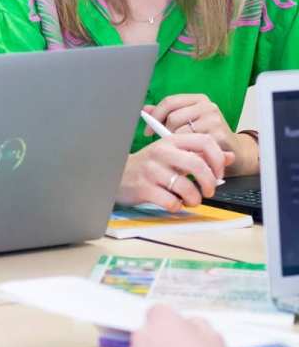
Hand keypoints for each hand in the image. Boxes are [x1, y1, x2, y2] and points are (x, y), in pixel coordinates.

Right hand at [118, 134, 233, 209]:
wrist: (116, 174)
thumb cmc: (149, 166)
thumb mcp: (174, 154)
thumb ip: (201, 155)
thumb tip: (230, 156)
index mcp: (171, 140)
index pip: (204, 141)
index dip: (218, 159)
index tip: (219, 173)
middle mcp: (161, 152)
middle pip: (198, 165)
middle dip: (210, 183)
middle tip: (208, 191)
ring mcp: (151, 170)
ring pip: (187, 188)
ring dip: (194, 199)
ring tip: (189, 200)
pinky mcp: (144, 188)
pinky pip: (172, 202)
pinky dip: (177, 206)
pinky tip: (172, 202)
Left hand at [144, 95, 256, 175]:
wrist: (234, 151)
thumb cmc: (206, 135)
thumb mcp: (186, 122)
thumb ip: (166, 115)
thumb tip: (144, 109)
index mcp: (197, 99)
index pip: (169, 101)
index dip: (155, 116)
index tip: (148, 131)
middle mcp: (207, 106)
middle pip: (173, 117)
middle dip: (166, 132)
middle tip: (168, 144)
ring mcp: (215, 120)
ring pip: (181, 132)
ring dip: (178, 144)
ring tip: (182, 149)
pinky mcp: (219, 135)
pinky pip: (193, 145)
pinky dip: (188, 152)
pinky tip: (191, 155)